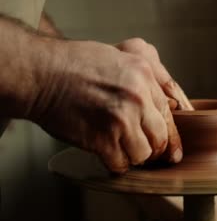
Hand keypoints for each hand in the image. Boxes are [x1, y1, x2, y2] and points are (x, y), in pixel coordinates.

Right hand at [29, 38, 183, 172]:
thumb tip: (171, 102)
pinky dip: (115, 164)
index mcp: (144, 74)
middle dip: (153, 149)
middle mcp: (138, 97)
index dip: (170, 135)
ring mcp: (121, 119)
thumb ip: (146, 77)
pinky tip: (108, 155)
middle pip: (161, 137)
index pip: (170, 113)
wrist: (41, 73)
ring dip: (134, 157)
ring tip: (122, 150)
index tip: (171, 149)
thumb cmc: (75, 63)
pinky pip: (121, 163)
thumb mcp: (120, 55)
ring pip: (144, 154)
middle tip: (143, 151)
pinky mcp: (102, 139)